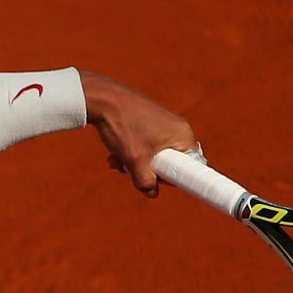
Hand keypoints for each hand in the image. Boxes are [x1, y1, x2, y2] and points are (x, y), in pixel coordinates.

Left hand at [85, 73, 196, 197]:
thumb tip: (152, 193)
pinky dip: (130, 150)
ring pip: (151, 154)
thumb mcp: (135, 160)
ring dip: (133, 162)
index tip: (157, 180)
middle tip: (129, 169)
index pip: (189, 166)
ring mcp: (161, 122)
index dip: (172, 177)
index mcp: (183, 135)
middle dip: (146, 170)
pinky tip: (113, 152)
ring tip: (116, 159)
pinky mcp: (147, 120)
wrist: (102, 99)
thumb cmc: (123, 126)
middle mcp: (177, 127)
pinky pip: (144, 143)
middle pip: (168, 162)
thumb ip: (145, 180)